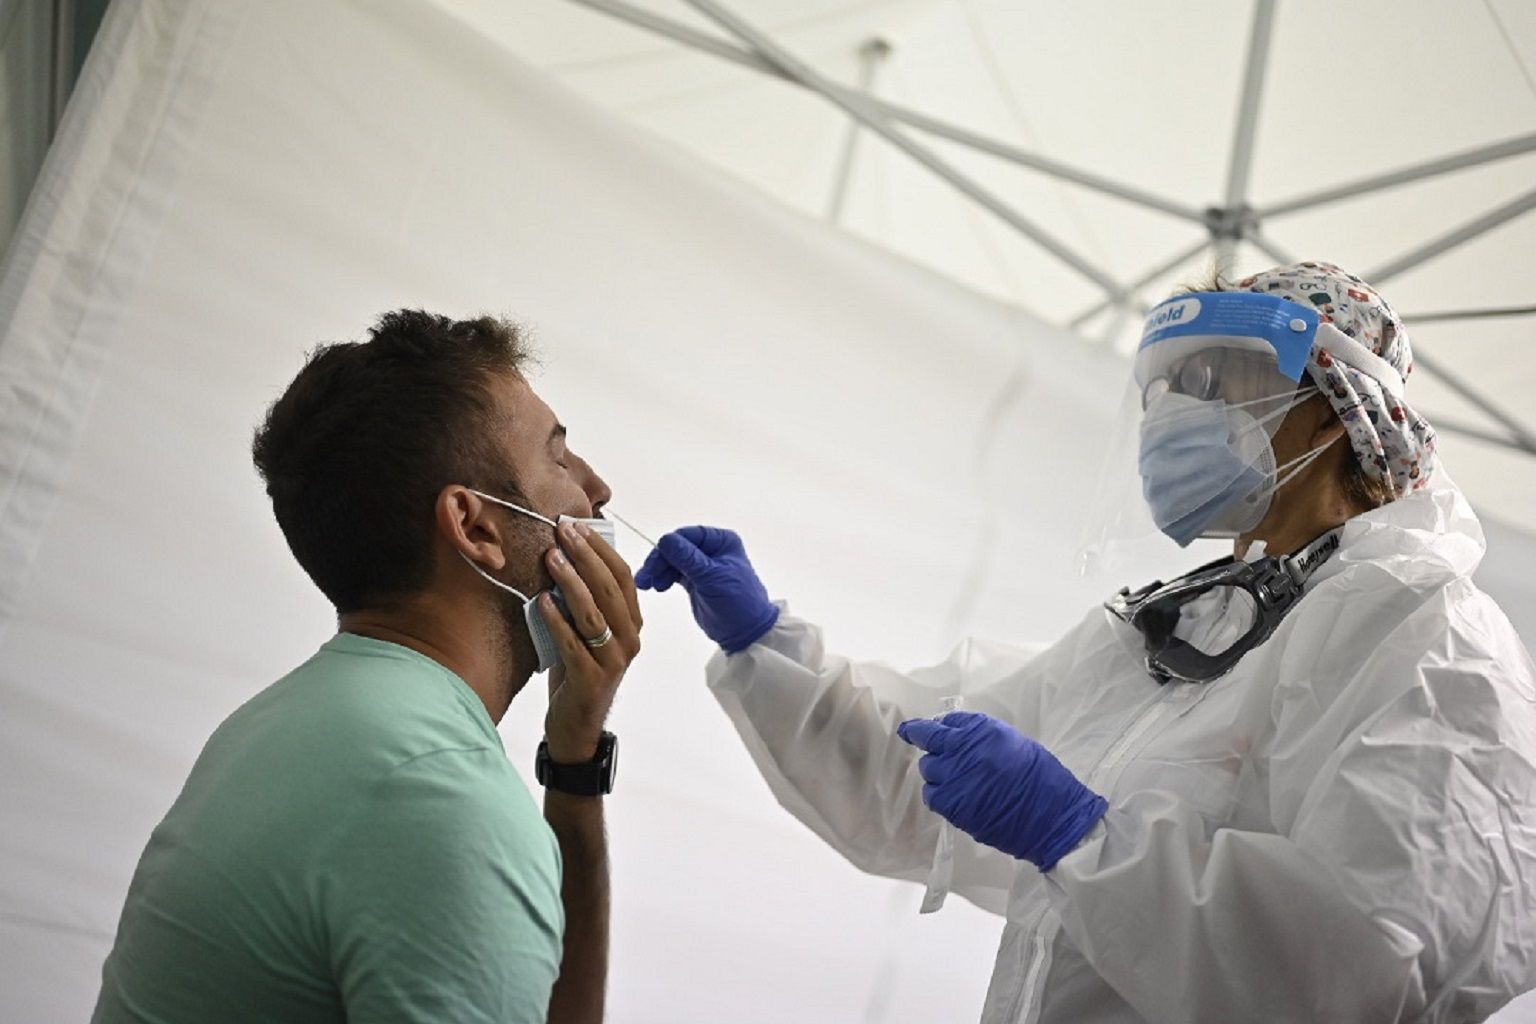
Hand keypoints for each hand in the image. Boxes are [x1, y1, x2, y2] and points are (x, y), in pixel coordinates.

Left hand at [542, 521, 642, 762]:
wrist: (576, 726)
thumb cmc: (577, 672)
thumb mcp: (585, 632)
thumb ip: (583, 602)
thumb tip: (562, 557)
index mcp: (632, 624)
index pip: (623, 576)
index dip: (601, 549)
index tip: (576, 526)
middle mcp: (629, 640)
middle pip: (610, 588)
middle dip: (585, 556)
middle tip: (562, 532)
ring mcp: (613, 661)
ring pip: (593, 612)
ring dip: (571, 581)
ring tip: (550, 558)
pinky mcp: (592, 680)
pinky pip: (573, 644)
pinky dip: (556, 620)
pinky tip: (541, 601)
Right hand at [634, 525, 777, 652]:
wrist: (745, 632)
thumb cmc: (737, 602)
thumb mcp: (711, 578)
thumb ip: (688, 558)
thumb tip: (665, 540)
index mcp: (722, 541)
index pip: (688, 536)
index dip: (670, 546)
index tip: (655, 561)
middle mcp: (712, 549)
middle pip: (677, 548)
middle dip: (660, 561)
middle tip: (646, 577)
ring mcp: (702, 565)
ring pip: (673, 560)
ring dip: (658, 570)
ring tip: (647, 584)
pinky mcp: (695, 580)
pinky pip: (674, 573)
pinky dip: (663, 577)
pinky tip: (656, 586)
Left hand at [897, 711, 1106, 870]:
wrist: (1052, 817)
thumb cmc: (1042, 779)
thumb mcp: (1014, 743)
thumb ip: (983, 739)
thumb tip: (959, 738)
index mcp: (982, 730)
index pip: (947, 721)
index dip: (939, 727)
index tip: (931, 730)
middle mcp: (963, 748)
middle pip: (929, 741)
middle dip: (932, 747)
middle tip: (940, 756)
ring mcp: (954, 777)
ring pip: (927, 769)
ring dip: (937, 773)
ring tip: (957, 782)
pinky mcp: (951, 804)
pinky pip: (932, 795)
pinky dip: (939, 795)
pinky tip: (956, 799)